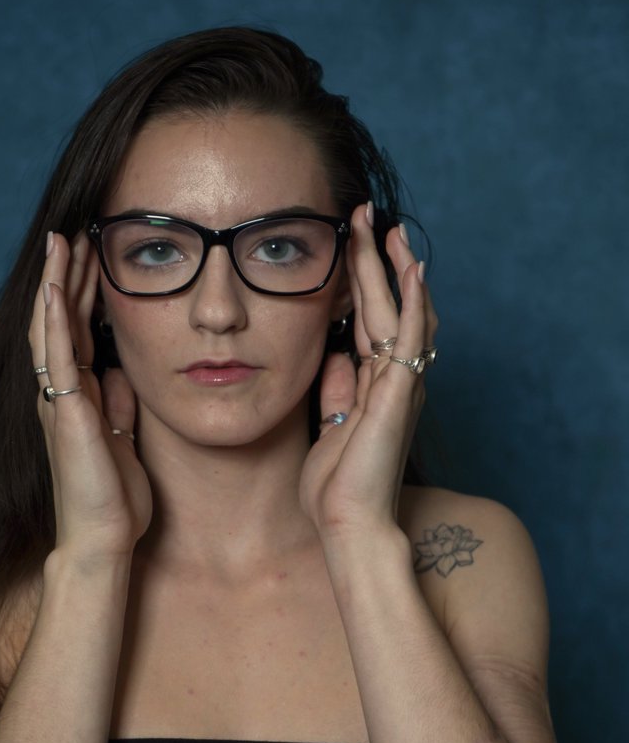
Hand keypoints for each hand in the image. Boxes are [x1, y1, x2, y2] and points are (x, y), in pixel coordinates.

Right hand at [28, 232, 151, 561]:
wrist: (103, 539)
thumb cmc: (114, 500)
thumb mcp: (125, 439)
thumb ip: (119, 406)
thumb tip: (122, 373)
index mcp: (80, 398)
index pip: (79, 334)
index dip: (83, 295)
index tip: (94, 257)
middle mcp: (63, 393)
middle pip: (62, 321)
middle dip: (69, 276)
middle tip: (78, 231)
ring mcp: (59, 400)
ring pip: (52, 329)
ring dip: (56, 283)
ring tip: (61, 240)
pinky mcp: (65, 411)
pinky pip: (56, 357)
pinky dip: (52, 318)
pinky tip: (53, 285)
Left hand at [299, 203, 437, 541]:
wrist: (347, 525)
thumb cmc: (337, 487)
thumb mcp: (328, 426)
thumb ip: (335, 390)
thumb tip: (335, 355)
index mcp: (376, 386)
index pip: (372, 322)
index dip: (364, 282)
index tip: (354, 245)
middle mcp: (395, 381)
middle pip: (390, 308)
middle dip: (379, 261)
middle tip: (371, 217)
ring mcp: (402, 386)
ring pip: (403, 314)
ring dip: (396, 269)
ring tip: (388, 228)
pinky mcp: (400, 395)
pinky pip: (412, 341)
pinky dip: (415, 304)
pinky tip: (413, 271)